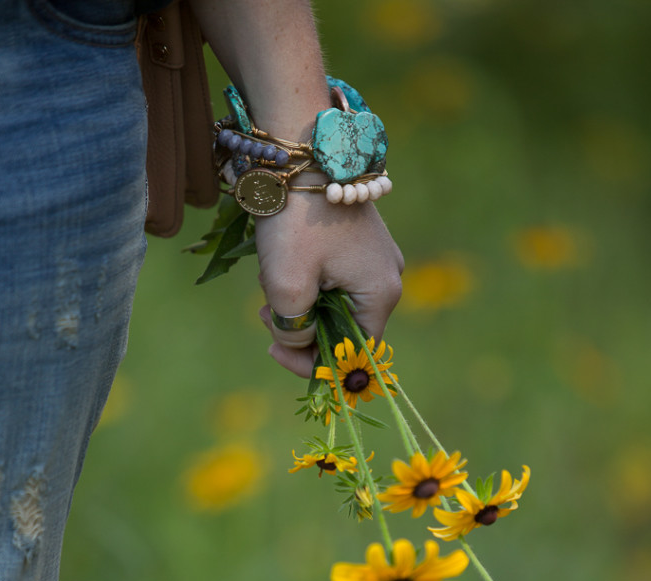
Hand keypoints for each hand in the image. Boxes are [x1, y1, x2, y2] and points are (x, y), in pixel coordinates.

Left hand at [255, 190, 403, 377]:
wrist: (301, 147)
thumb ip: (293, 329)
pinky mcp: (359, 241)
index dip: (314, 362)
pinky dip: (303, 280)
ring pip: (332, 304)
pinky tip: (280, 264)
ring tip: (267, 281)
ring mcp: (375, 257)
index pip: (353, 354)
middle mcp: (387, 278)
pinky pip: (332, 279)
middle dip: (300, 327)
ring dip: (297, 303)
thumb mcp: (286, 285)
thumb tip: (297, 340)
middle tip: (263, 311)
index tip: (274, 350)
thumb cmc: (297, 218)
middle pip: (342, 329)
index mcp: (380, 294)